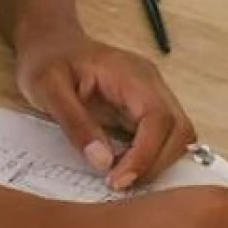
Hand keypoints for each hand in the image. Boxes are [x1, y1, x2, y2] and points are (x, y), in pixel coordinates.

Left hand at [16, 30, 195, 190]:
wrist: (49, 43)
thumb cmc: (47, 60)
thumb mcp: (48, 89)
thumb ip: (76, 124)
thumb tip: (103, 162)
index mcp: (131, 74)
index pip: (159, 118)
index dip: (147, 154)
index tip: (118, 179)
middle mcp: (150, 84)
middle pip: (179, 130)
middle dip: (156, 164)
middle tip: (118, 184)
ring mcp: (151, 96)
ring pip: (177, 137)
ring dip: (156, 163)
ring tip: (119, 177)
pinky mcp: (144, 110)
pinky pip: (162, 139)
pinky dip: (149, 159)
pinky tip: (122, 168)